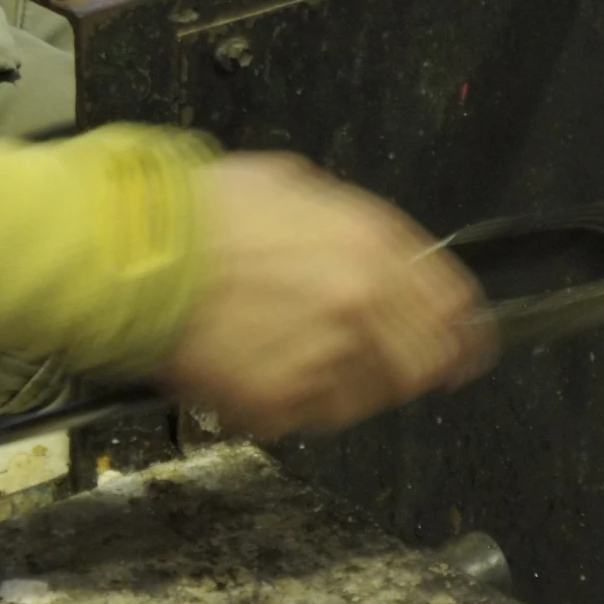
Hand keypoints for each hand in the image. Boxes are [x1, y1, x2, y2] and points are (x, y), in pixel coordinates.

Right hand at [162, 156, 494, 439]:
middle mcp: (359, 306)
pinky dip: (297, 403)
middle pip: (421, 361)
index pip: (450, 301)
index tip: (469, 342)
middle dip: (414, 365)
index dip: (465, 327)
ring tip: (306, 359)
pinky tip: (268, 371)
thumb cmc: (201, 212)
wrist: (134, 254)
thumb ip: (350, 224)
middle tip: (396, 366)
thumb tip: (378, 249)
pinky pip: (309, 418)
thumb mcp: (294, 185)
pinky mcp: (278, 403)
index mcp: (370, 246)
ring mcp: (321, 360)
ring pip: (368, 397)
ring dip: (351, 384)